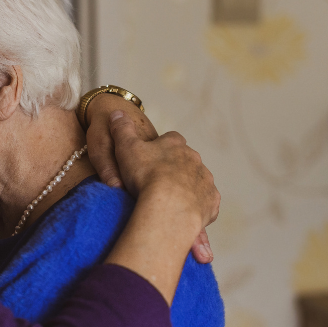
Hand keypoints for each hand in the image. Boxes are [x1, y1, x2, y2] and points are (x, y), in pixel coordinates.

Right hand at [85, 95, 214, 262]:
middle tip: (157, 182)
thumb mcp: (126, 148)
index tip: (150, 157)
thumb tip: (116, 112)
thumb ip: (122, 129)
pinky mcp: (211, 203)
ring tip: (169, 201)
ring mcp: (205, 182)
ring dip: (186, 188)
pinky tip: (182, 214)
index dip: (161, 146)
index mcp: (176, 145)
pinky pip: (205, 204)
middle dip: (175, 168)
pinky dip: (196, 207)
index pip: (171, 138)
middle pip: (186, 161)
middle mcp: (195, 160)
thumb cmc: (146, 175)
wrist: (169, 206)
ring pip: (196, 182)